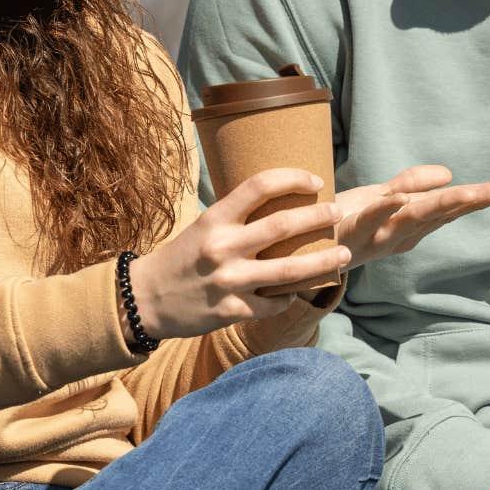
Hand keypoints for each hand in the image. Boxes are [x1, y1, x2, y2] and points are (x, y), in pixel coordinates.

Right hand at [129, 168, 350, 338]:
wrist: (144, 298)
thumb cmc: (182, 257)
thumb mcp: (204, 226)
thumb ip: (239, 218)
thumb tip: (285, 204)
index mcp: (215, 219)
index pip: (259, 186)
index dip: (293, 178)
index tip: (316, 181)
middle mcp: (222, 247)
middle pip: (283, 226)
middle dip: (318, 218)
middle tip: (338, 213)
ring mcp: (227, 281)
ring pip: (289, 271)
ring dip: (323, 262)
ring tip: (345, 256)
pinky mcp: (230, 311)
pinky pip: (272, 303)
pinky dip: (290, 297)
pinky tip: (299, 292)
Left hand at [333, 165, 489, 268]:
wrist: (296, 251)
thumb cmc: (340, 220)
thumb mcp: (379, 197)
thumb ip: (412, 184)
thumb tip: (448, 174)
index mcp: (410, 226)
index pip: (450, 208)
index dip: (479, 198)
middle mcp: (398, 235)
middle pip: (441, 213)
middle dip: (472, 201)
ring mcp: (374, 236)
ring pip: (413, 216)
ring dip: (441, 203)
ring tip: (468, 190)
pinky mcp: (347, 232)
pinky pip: (368, 219)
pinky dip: (384, 209)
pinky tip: (400, 197)